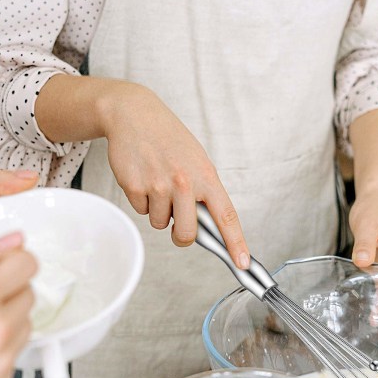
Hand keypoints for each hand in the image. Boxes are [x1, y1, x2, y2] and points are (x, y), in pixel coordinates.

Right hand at [98, 83, 250, 268]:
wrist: (135, 114)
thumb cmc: (170, 140)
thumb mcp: (197, 161)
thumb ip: (204, 193)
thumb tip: (206, 228)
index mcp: (206, 176)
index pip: (226, 216)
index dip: (236, 243)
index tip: (242, 263)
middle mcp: (185, 182)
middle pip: (186, 234)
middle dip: (181, 235)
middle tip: (176, 219)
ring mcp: (158, 185)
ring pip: (160, 224)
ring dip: (158, 210)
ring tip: (158, 182)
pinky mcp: (134, 186)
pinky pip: (141, 211)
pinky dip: (142, 200)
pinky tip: (143, 177)